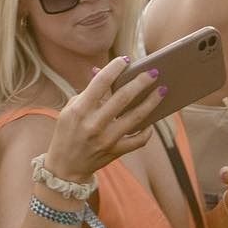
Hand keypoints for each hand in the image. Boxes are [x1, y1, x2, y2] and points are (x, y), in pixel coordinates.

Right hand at [42, 57, 165, 182]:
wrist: (65, 167)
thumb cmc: (66, 133)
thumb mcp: (70, 109)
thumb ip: (87, 91)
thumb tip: (101, 71)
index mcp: (80, 110)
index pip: (100, 83)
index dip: (114, 68)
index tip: (126, 60)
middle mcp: (94, 124)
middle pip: (123, 98)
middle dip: (141, 82)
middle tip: (154, 72)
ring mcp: (106, 140)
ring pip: (136, 118)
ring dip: (151, 102)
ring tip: (162, 90)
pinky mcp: (115, 152)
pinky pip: (138, 140)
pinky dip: (147, 130)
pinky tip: (151, 121)